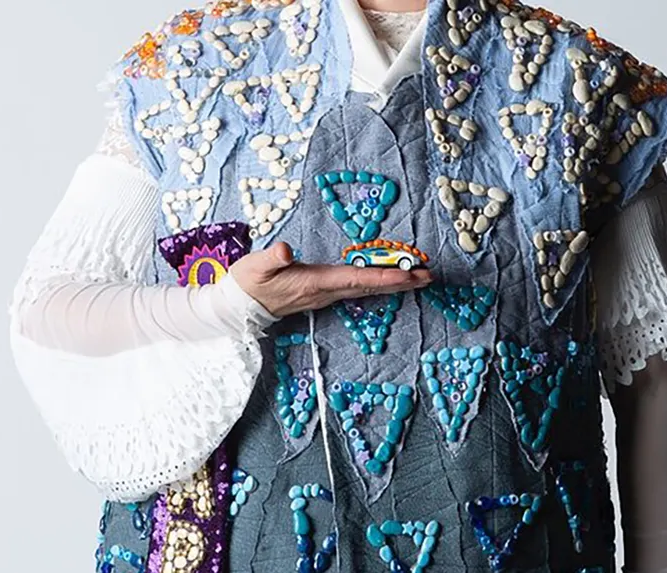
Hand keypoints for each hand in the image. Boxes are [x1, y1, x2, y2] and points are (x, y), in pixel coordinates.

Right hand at [229, 242, 432, 316]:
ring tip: (418, 278)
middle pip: (369, 286)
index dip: (384, 277)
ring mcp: (325, 295)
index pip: (356, 279)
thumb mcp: (255, 266)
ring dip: (392, 284)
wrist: (238, 306)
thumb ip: (272, 258)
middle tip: (428, 276)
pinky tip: (388, 282)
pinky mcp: (322, 293)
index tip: (408, 275)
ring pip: (366, 289)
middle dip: (400, 282)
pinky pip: (357, 288)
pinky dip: (376, 283)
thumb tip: (286, 250)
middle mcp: (326, 292)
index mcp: (315, 282)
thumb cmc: (247, 282)